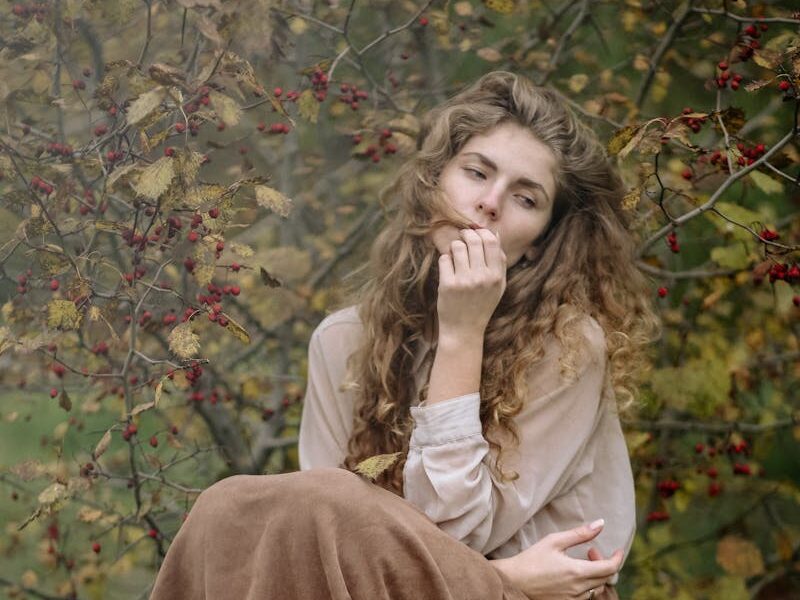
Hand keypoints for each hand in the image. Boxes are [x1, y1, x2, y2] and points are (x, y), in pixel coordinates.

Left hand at [437, 228, 506, 337]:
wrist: (464, 330)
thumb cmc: (482, 306)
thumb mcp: (498, 286)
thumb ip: (499, 261)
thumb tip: (495, 234)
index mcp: (496, 276)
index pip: (491, 242)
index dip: (482, 232)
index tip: (475, 233)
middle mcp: (481, 277)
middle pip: (473, 240)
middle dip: (466, 235)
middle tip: (462, 237)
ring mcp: (464, 281)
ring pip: (457, 247)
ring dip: (454, 246)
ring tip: (455, 254)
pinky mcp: (447, 285)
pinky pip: (444, 259)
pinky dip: (445, 260)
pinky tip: (449, 268)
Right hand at [490, 521, 623, 599]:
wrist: (513, 581)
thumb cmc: (531, 559)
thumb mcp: (554, 541)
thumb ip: (580, 533)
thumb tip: (600, 523)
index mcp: (577, 571)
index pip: (610, 569)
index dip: (618, 558)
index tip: (618, 550)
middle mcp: (578, 589)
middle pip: (605, 579)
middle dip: (604, 563)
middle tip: (590, 552)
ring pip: (596, 589)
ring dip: (595, 575)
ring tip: (580, 563)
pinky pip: (585, 597)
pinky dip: (586, 585)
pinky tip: (573, 575)